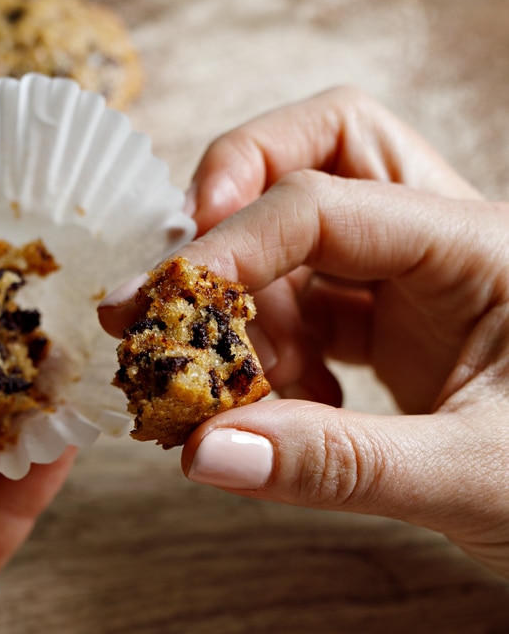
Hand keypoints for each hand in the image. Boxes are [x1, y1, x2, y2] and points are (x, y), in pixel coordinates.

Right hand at [100, 87, 508, 578]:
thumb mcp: (471, 481)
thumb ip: (336, 466)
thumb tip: (204, 451)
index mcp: (483, 249)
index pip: (326, 202)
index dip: (231, 248)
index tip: (156, 305)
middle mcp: (448, 247)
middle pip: (323, 151)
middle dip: (236, 200)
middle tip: (178, 281)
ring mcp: (422, 290)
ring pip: (304, 240)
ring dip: (249, 305)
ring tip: (241, 393)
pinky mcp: (401, 337)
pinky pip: (311, 312)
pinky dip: (272, 357)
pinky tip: (287, 417)